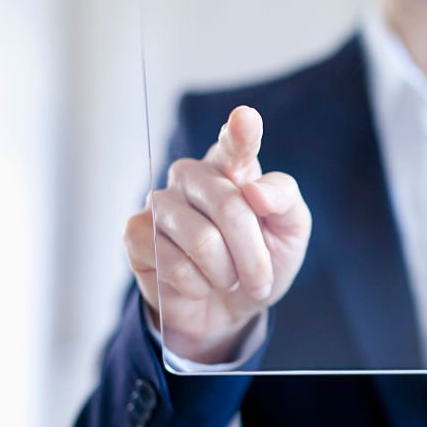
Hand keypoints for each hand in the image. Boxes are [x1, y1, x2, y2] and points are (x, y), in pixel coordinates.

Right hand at [124, 106, 311, 362]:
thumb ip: (284, 200)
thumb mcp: (290, 231)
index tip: (246, 119)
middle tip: (260, 280)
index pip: (235, 145)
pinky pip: (175, 266)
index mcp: (233, 167)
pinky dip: (198, 287)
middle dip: (253, 256)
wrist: (229, 307)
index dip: (240, 133)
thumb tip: (254, 190)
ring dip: (226, 274)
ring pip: (202, 241)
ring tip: (227, 279)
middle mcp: (193, 176)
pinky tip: (198, 284)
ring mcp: (160, 203)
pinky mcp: (136, 234)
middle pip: (229, 208)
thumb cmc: (261, 259)